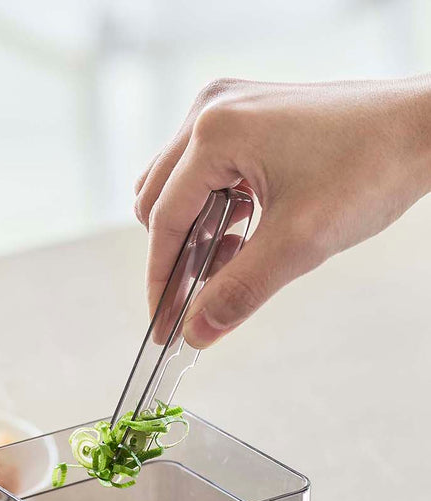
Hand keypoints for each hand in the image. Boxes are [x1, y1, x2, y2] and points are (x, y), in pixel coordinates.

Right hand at [135, 76, 430, 346]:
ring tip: (229, 262)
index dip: (161, 280)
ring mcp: (228, 108)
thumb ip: (238, 291)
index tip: (163, 323)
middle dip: (177, 255)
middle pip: (157, 201)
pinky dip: (213, 210)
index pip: (164, 220)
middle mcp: (212, 110)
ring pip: (176, 187)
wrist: (424, 130)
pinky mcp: (247, 116)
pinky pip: (204, 171)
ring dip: (194, 232)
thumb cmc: (373, 165)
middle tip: (198, 298)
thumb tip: (197, 331)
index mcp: (216, 132)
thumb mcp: (298, 244)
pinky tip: (241, 234)